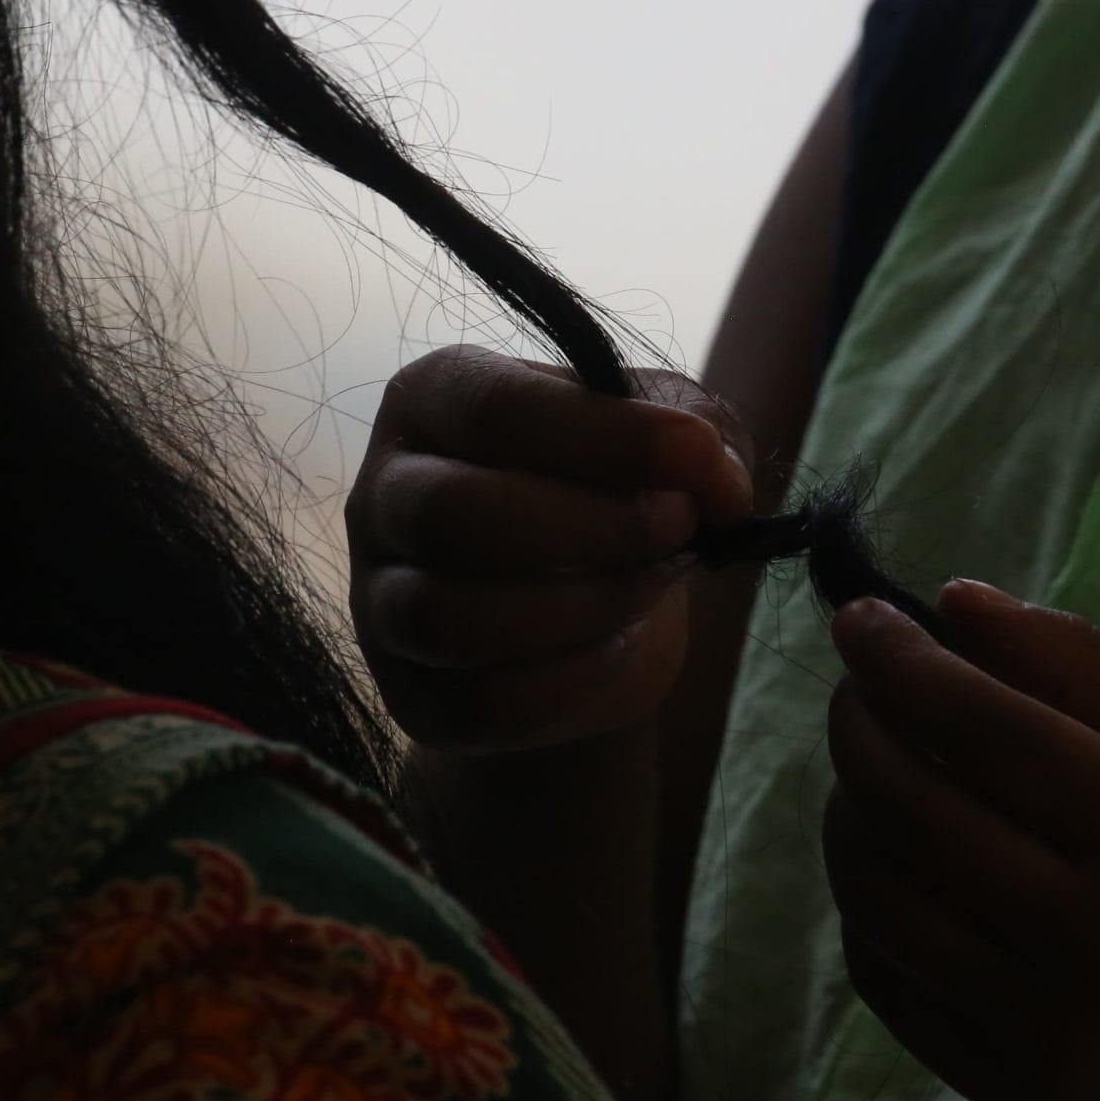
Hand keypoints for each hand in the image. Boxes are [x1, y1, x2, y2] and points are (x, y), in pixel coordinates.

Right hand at [347, 345, 753, 756]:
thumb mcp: (662, 439)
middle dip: (591, 525)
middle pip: (455, 511)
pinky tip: (617, 647)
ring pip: (451, 615)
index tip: (698, 456)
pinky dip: (571, 681)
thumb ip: (700, 434)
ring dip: (582, 606)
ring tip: (650, 584)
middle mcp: (384, 493)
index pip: (493, 408)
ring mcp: (381, 601)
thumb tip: (718, 480)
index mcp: (433, 400)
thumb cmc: (610, 497)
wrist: (587, 623)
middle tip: (678, 527)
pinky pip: (481, 701)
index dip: (604, 435)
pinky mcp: (411, 695)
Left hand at [823, 581, 1099, 1100]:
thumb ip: (1087, 669)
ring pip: (874, 892)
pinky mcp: (1006, 1086)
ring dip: (847, 808)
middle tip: (859, 686)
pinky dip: (864, 902)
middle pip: (907, 806)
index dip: (898, 662)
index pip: (982, 726)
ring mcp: (1038, 1027)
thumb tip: (954, 600)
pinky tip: (895, 859)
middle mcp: (1088, 940)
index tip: (860, 618)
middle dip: (856, 723)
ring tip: (875, 768)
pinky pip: (882, 976)